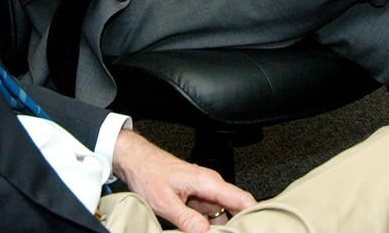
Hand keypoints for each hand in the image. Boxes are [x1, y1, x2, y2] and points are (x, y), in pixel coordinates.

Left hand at [112, 130, 254, 232]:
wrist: (137, 162)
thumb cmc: (149, 173)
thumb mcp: (164, 201)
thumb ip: (187, 219)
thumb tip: (205, 232)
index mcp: (208, 182)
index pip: (243, 199)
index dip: (251, 216)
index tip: (251, 229)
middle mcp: (211, 186)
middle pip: (235, 210)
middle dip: (233, 225)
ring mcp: (205, 193)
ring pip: (222, 216)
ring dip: (218, 228)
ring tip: (206, 232)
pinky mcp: (197, 200)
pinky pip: (209, 216)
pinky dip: (208, 226)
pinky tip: (199, 231)